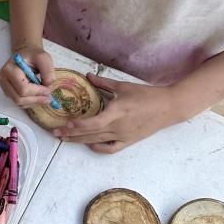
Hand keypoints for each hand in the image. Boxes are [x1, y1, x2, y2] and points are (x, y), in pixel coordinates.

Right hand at [0, 45, 55, 106]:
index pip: (23, 88)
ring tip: (44, 97)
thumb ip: (48, 72)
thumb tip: (47, 87)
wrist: (25, 54)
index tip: (49, 90)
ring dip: (33, 102)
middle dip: (35, 99)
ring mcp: (4, 86)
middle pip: (19, 98)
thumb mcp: (44, 58)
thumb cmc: (33, 55)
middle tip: (49, 98)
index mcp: (9, 69)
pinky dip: (30, 102)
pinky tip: (37, 96)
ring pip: (18, 102)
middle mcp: (3, 79)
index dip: (37, 92)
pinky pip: (18, 102)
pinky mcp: (8, 91)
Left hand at [53, 74, 184, 153]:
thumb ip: (103, 82)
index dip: (78, 126)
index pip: (93, 123)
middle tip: (54, 133)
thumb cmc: (146, 95)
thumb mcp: (123, 86)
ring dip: (79, 141)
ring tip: (64, 139)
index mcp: (117, 112)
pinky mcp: (129, 141)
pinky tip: (88, 144)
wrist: (168, 107)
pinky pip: (110, 148)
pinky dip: (98, 148)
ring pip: (97, 141)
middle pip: (90, 134)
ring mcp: (123, 136)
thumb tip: (87, 75)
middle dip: (71, 134)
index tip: (64, 124)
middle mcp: (118, 127)